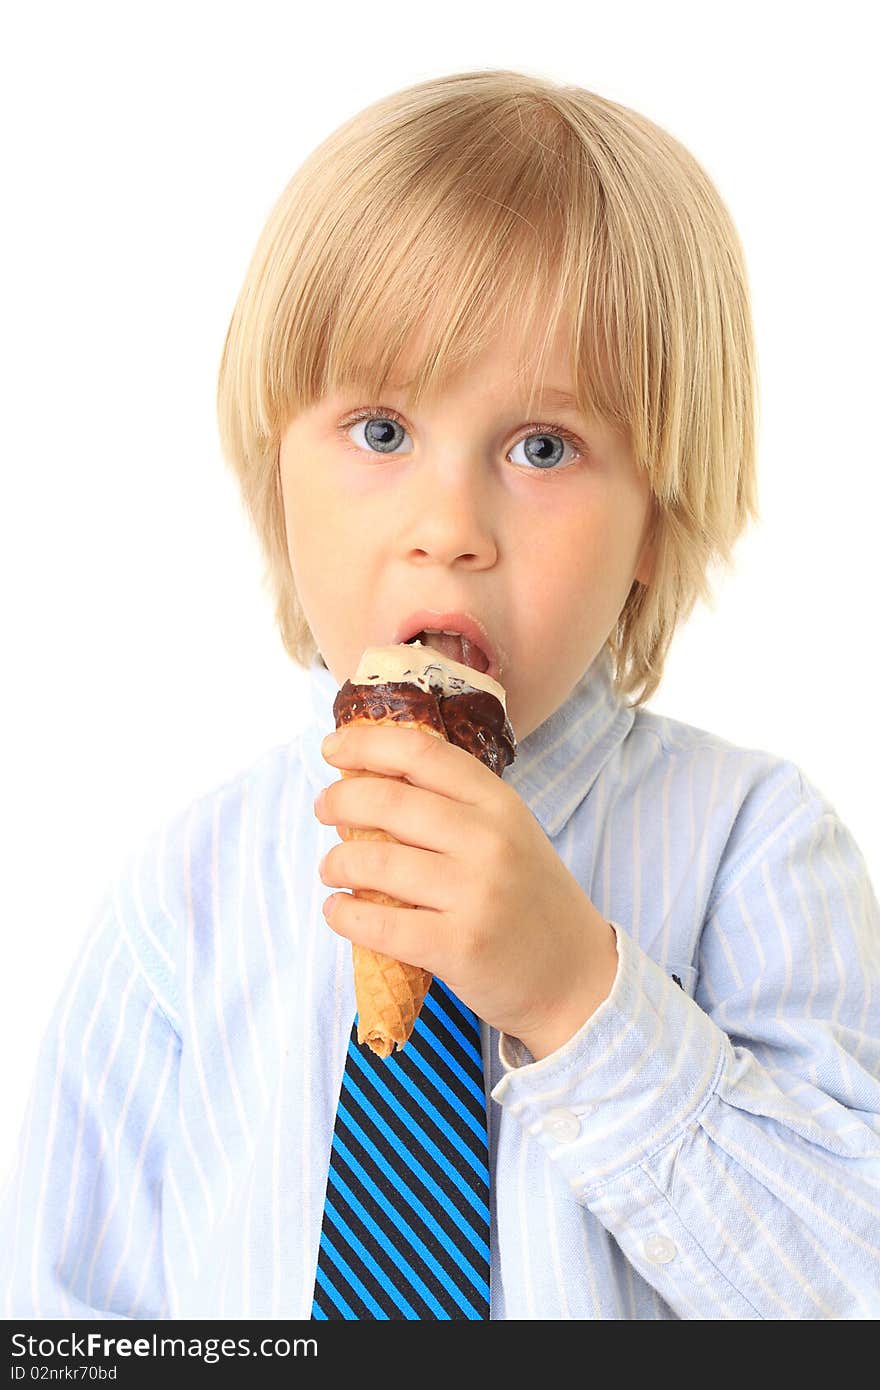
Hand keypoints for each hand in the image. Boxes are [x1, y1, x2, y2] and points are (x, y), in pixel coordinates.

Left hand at [314, 724, 618, 1059]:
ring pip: (375, 863)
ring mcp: (475, 894)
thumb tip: (371, 778)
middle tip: (324, 809)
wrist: (576, 977)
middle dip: (339, 801)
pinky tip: (338, 911)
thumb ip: (455, 806)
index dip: (367, 744)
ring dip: (336, 863)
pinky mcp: (457, 947)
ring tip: (331, 869)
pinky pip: (378, 923)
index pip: (422, 752)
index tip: (332, 749)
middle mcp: (489, 841)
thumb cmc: (530, 900)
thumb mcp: (510, 834)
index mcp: (500, 804)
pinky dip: (343, 915)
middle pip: (389, 801)